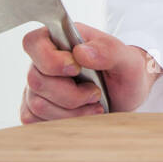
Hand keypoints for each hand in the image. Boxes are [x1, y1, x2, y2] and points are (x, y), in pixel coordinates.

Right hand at [20, 23, 162, 122]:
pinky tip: (81, 115)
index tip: (76, 70)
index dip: (50, 60)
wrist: (127, 95)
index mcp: (62, 39)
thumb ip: (109, 51)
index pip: (34, 42)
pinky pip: (34, 120)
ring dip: (71, 111)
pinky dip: (62, 122)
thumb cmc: (126, 72)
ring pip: (37, 104)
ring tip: (94, 104)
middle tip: (95, 93)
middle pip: (36, 80)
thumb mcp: (128, 59)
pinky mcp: (36, 108)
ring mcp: (38, 86)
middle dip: (71, 94)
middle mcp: (44, 61)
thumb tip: (81, 52)